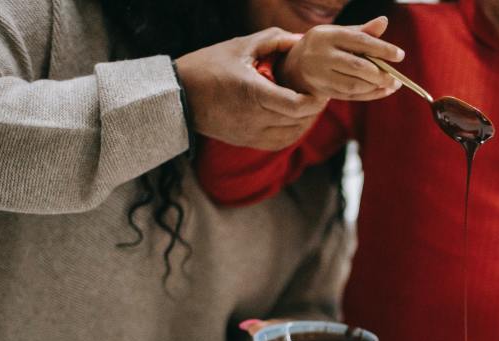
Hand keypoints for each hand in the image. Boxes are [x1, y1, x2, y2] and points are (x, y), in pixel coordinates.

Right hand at [176, 28, 328, 149]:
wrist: (178, 97)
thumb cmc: (207, 67)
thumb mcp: (239, 46)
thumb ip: (272, 40)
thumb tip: (299, 40)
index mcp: (254, 94)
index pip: (298, 105)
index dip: (316, 99)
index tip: (321, 88)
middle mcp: (255, 118)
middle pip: (300, 120)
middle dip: (315, 108)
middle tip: (320, 93)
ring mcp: (252, 134)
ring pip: (293, 134)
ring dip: (306, 121)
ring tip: (310, 105)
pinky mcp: (248, 142)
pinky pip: (280, 142)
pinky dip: (293, 132)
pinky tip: (295, 118)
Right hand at [281, 17, 403, 100]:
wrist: (295, 67)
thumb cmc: (324, 47)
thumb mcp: (339, 34)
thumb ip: (362, 31)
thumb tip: (384, 22)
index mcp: (327, 35)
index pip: (359, 41)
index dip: (382, 49)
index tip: (400, 55)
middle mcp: (321, 55)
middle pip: (357, 66)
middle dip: (380, 73)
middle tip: (397, 77)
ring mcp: (320, 75)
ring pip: (354, 84)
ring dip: (376, 86)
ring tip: (392, 85)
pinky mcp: (323, 91)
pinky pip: (351, 96)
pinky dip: (369, 95)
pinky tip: (382, 91)